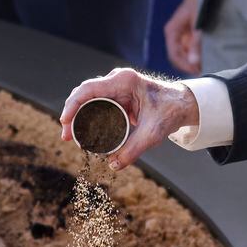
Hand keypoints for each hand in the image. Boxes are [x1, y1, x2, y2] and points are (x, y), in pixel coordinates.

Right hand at [60, 67, 198, 169]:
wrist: (182, 104)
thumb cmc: (170, 112)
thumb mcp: (153, 133)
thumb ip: (134, 150)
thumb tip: (113, 166)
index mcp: (124, 81)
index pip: (89, 89)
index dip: (72, 105)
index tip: (65, 123)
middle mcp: (117, 80)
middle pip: (84, 94)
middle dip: (72, 114)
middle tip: (66, 137)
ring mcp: (116, 86)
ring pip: (89, 98)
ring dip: (78, 115)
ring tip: (71, 136)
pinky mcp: (117, 95)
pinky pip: (96, 102)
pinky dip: (87, 115)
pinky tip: (82, 130)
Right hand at [164, 0, 201, 74]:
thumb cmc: (198, 6)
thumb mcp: (198, 24)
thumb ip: (196, 43)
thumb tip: (193, 62)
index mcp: (171, 31)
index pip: (173, 55)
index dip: (184, 65)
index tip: (196, 71)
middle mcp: (173, 35)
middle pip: (177, 56)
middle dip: (187, 65)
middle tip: (201, 71)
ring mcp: (179, 35)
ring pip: (182, 54)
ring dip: (191, 61)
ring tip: (203, 67)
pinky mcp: (186, 34)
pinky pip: (188, 48)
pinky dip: (194, 54)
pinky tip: (202, 59)